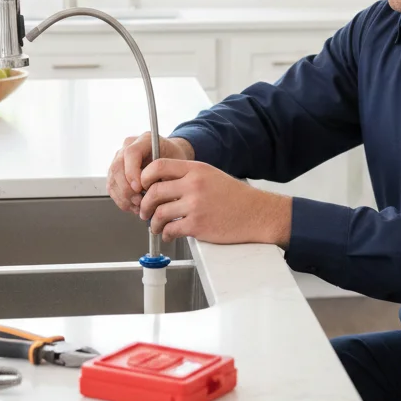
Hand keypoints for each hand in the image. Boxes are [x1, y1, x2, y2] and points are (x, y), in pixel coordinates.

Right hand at [107, 133, 194, 214]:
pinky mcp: (116, 171)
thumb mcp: (176, 163)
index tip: (139, 188)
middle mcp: (128, 146)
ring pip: (112, 179)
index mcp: (144, 140)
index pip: (131, 153)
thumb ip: (164, 174)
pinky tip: (133, 206)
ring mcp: (119, 158)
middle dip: (126, 189)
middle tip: (139, 202)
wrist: (171, 156)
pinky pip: (112, 187)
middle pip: (117, 167)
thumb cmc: (175, 158)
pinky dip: (121, 200)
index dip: (132, 172)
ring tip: (138, 207)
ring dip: (123, 197)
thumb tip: (151, 192)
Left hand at [139, 158, 291, 246]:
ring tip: (156, 226)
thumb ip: (187, 176)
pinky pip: (170, 229)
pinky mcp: (197, 225)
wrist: (256, 213)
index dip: (145, 177)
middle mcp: (194, 185)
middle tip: (145, 211)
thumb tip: (160, 184)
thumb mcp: (210, 175)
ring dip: (153, 223)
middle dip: (145, 204)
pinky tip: (169, 234)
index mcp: (196, 169)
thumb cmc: (235, 196)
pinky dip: (166, 234)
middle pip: (154, 191)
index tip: (143, 186)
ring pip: (159, 213)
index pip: (158, 166)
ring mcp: (195, 205)